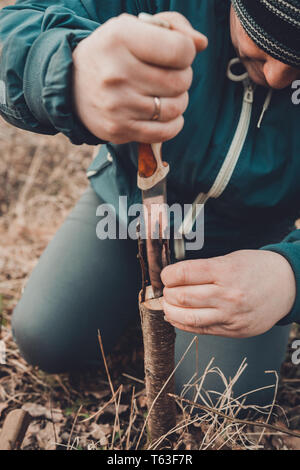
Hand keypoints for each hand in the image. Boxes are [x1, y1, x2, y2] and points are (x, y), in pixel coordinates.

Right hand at [72, 12, 207, 143]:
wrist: (70, 85)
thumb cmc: (111, 53)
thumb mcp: (133, 27)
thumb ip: (172, 26)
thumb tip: (201, 43)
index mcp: (120, 38)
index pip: (181, 50)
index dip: (186, 52)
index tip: (175, 55)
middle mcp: (116, 72)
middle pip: (181, 81)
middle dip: (182, 77)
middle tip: (168, 76)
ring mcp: (117, 105)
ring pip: (176, 108)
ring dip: (178, 101)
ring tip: (164, 94)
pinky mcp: (119, 129)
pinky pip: (166, 131)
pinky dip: (174, 123)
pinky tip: (164, 114)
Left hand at [161, 250, 295, 337]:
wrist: (287, 286)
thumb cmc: (256, 268)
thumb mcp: (231, 259)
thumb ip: (204, 269)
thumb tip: (174, 279)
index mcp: (226, 270)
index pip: (184, 273)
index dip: (167, 275)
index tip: (166, 275)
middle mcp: (228, 294)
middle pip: (182, 297)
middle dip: (167, 294)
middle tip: (166, 290)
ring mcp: (231, 315)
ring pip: (189, 317)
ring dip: (170, 311)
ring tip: (168, 305)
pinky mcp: (234, 330)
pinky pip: (201, 330)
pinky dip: (183, 324)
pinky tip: (176, 318)